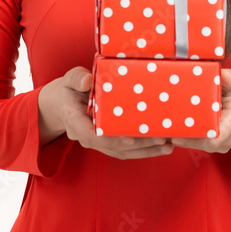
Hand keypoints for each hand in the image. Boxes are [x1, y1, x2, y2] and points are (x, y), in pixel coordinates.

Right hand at [38, 66, 173, 159]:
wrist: (62, 104)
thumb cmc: (68, 90)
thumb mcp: (69, 80)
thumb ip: (77, 79)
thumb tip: (87, 81)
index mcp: (75, 122)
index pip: (93, 135)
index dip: (112, 139)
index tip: (130, 139)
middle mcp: (87, 137)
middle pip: (114, 147)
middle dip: (139, 145)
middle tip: (162, 139)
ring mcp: (98, 143)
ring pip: (122, 152)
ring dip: (146, 150)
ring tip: (168, 145)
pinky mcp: (108, 143)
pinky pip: (126, 150)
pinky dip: (144, 150)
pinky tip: (161, 145)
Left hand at [169, 68, 230, 154]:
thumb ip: (230, 79)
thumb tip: (224, 75)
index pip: (218, 136)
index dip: (199, 138)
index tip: (181, 133)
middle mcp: (229, 137)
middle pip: (204, 143)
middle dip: (184, 138)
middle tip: (164, 130)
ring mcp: (220, 143)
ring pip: (198, 145)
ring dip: (182, 139)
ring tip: (164, 130)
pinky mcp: (211, 143)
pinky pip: (196, 144)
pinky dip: (184, 138)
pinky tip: (170, 130)